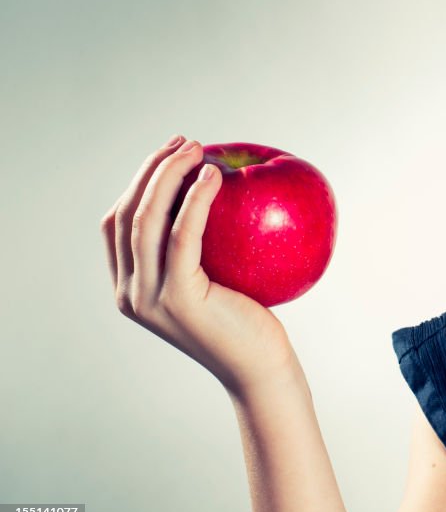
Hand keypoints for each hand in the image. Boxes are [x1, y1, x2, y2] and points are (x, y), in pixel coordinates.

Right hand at [101, 135, 302, 397]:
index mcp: (130, 288)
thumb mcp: (215, 280)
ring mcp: (150, 298)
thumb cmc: (247, 321)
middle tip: (187, 142)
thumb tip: (216, 188)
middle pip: (127, 214)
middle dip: (152, 170)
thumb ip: (200, 248)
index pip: (119, 223)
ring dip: (169, 176)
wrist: (259, 369)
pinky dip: (195, 200)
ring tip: (199, 149)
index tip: (172, 152)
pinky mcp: (178, 298)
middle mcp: (130, 293)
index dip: (140, 181)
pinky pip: (183, 236)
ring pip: (147, 220)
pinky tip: (214, 176)